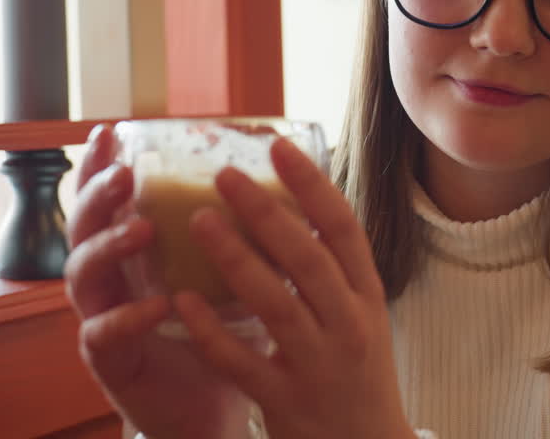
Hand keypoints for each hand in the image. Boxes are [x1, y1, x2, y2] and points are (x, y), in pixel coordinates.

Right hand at [65, 124, 254, 438]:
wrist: (213, 407)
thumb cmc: (221, 331)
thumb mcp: (232, 272)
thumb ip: (242, 230)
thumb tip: (286, 173)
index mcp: (133, 250)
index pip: (108, 198)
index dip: (100, 165)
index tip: (109, 130)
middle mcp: (109, 278)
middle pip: (82, 227)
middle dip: (96, 195)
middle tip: (123, 173)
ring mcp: (102, 318)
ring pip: (82, 274)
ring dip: (109, 247)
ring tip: (141, 229)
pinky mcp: (110, 362)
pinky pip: (104, 335)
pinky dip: (127, 318)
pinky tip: (156, 305)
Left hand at [173, 138, 415, 438]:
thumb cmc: (355, 373)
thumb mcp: (359, 315)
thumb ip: (331, 269)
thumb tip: (291, 201)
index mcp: (367, 297)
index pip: (344, 230)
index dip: (311, 185)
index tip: (278, 147)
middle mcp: (349, 326)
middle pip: (308, 259)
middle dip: (266, 213)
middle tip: (223, 175)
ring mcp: (319, 365)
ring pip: (276, 304)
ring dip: (235, 259)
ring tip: (199, 221)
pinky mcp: (287, 402)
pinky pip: (243, 362)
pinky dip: (212, 331)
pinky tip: (183, 301)